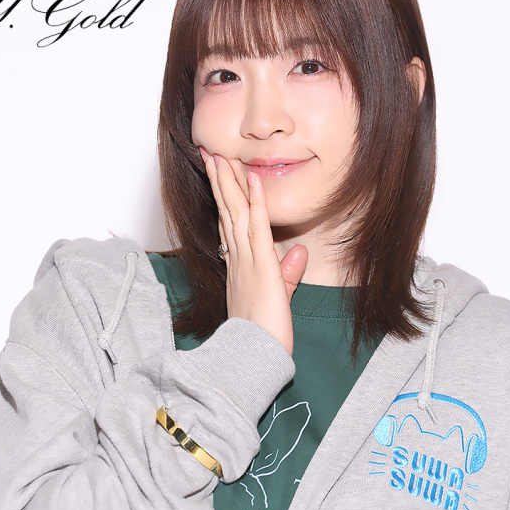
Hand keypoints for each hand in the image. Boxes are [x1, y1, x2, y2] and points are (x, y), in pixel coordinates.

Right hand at [202, 148, 307, 355]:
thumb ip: (287, 273)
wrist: (256, 355)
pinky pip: (257, 226)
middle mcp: (237, 258)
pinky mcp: (261, 265)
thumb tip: (299, 253)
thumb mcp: (278, 297)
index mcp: (238, 265)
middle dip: (218, 181)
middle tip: (209, 154)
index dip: (224, 198)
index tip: (219, 176)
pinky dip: (255, 201)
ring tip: (220, 156)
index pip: (229, 224)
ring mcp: (246, 259)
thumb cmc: (262, 332)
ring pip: (235, 212)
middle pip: (226, 211)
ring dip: (228, 182)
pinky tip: (252, 179)